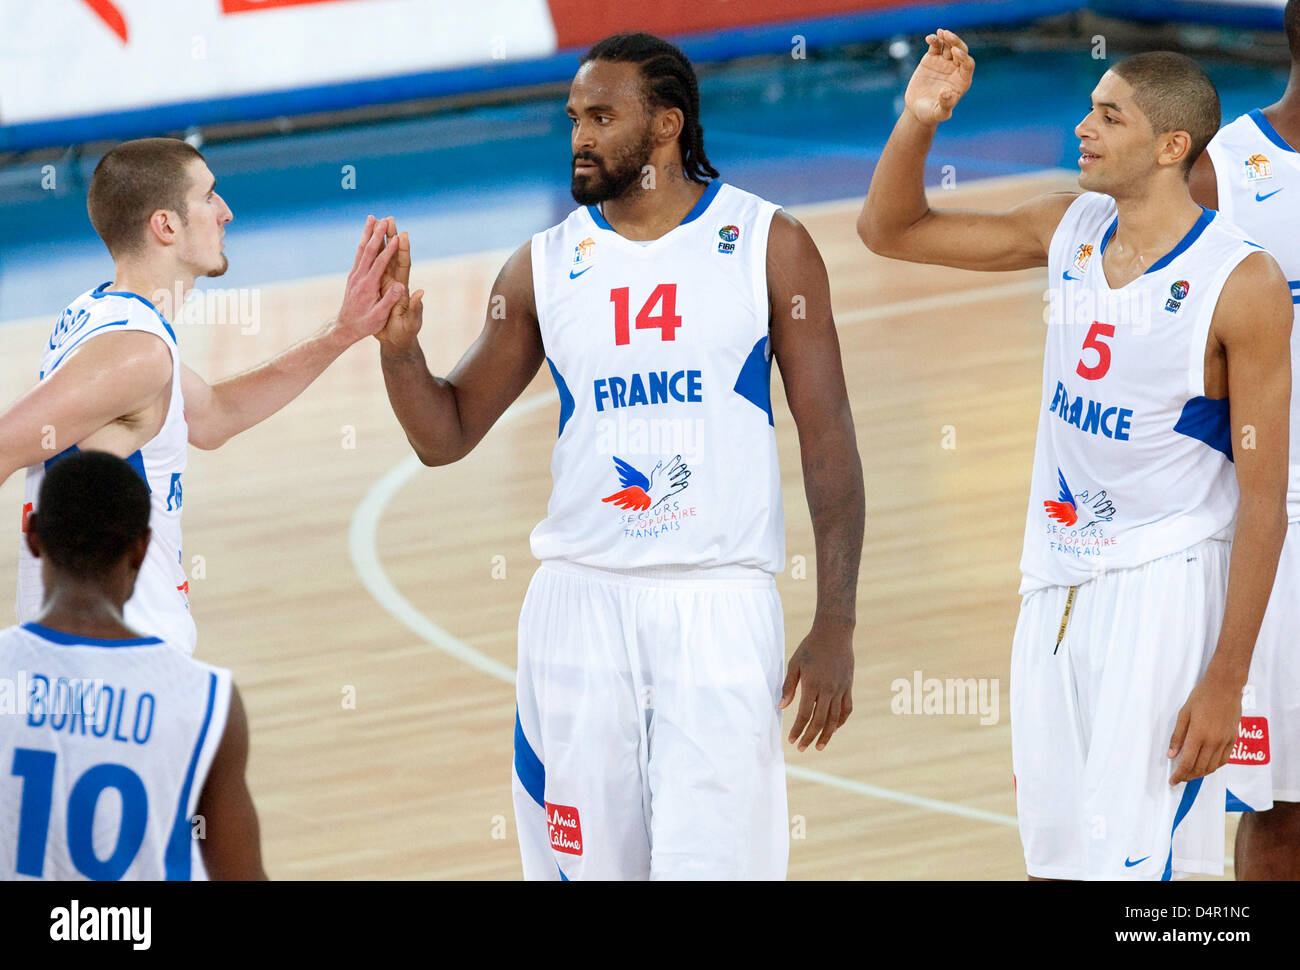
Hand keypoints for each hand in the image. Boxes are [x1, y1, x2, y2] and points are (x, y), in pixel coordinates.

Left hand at [332, 215, 404, 345]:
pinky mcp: (353, 276)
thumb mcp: (379, 316)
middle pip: (368, 251)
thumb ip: (390, 300)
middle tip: (385, 220)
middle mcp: (359, 277)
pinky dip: (363, 242)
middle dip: (377, 234)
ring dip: (367, 233)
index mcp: (368, 286)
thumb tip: (401, 286)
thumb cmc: (365, 324)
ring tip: (373, 218)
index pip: (379, 263)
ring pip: (361, 249)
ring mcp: (355, 275)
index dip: (389, 250)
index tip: (397, 237)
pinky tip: (366, 235)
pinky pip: (358, 254)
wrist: (345, 327)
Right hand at [375, 220, 425, 354]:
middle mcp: (395, 282)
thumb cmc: (404, 334)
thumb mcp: (411, 323)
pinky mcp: (378, 288)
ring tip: (377, 223)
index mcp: (402, 289)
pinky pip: (373, 266)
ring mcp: (386, 283)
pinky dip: (371, 254)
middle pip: (392, 256)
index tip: (403, 234)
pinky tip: (367, 244)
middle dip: (391, 237)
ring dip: (380, 241)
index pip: (403, 265)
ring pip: (382, 258)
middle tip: (388, 218)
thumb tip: (420, 294)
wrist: (396, 342)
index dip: (403, 251)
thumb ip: (415, 309)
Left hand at [778, 621, 854, 750]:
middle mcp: (828, 689)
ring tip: (819, 746)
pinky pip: (846, 709)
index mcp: (813, 684)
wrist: (834, 634)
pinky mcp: (848, 686)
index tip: (791, 739)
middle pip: (820, 721)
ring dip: (827, 735)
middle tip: (801, 748)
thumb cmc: (810, 648)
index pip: (805, 714)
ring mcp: (841, 689)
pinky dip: (840, 721)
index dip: (798, 729)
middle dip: (810, 737)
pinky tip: (833, 728)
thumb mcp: (794, 664)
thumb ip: (788, 686)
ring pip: (835, 719)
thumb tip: (782, 707)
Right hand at [905, 28, 974, 125]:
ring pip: (948, 45)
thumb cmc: (930, 114)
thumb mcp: (938, 113)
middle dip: (956, 42)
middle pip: (960, 51)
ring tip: (940, 32)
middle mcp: (955, 69)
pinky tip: (930, 38)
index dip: (963, 57)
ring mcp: (944, 62)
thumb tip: (947, 93)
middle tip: (947, 36)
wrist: (917, 110)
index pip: (968, 64)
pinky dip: (934, 40)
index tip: (955, 52)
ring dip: (946, 38)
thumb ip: (945, 105)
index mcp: (962, 81)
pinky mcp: (932, 59)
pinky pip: (935, 46)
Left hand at [1167, 673, 1241, 784]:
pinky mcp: (1233, 739)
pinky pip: (1224, 760)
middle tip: (1180, 778)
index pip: (1187, 763)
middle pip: (1200, 768)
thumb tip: (1171, 755)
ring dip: (1201, 773)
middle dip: (1188, 776)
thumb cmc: (1202, 696)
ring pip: (1213, 766)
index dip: (1179, 775)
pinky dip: (1214, 766)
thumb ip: (1178, 736)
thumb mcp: (1184, 714)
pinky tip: (1206, 765)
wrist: (1225, 687)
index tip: (1172, 781)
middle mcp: (1213, 741)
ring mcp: (1225, 741)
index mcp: (1198, 735)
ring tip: (1190, 774)